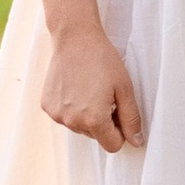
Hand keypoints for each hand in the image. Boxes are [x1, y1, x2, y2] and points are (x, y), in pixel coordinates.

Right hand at [41, 21, 144, 150]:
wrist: (75, 39)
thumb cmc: (102, 60)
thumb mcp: (124, 88)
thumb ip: (131, 119)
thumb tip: (137, 142)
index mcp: (94, 119)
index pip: (112, 145)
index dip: (120, 131)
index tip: (119, 112)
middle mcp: (72, 121)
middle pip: (96, 136)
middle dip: (103, 121)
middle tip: (104, 95)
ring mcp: (57, 115)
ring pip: (79, 127)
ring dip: (86, 115)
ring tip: (89, 89)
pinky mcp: (47, 106)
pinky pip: (65, 117)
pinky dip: (71, 108)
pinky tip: (74, 88)